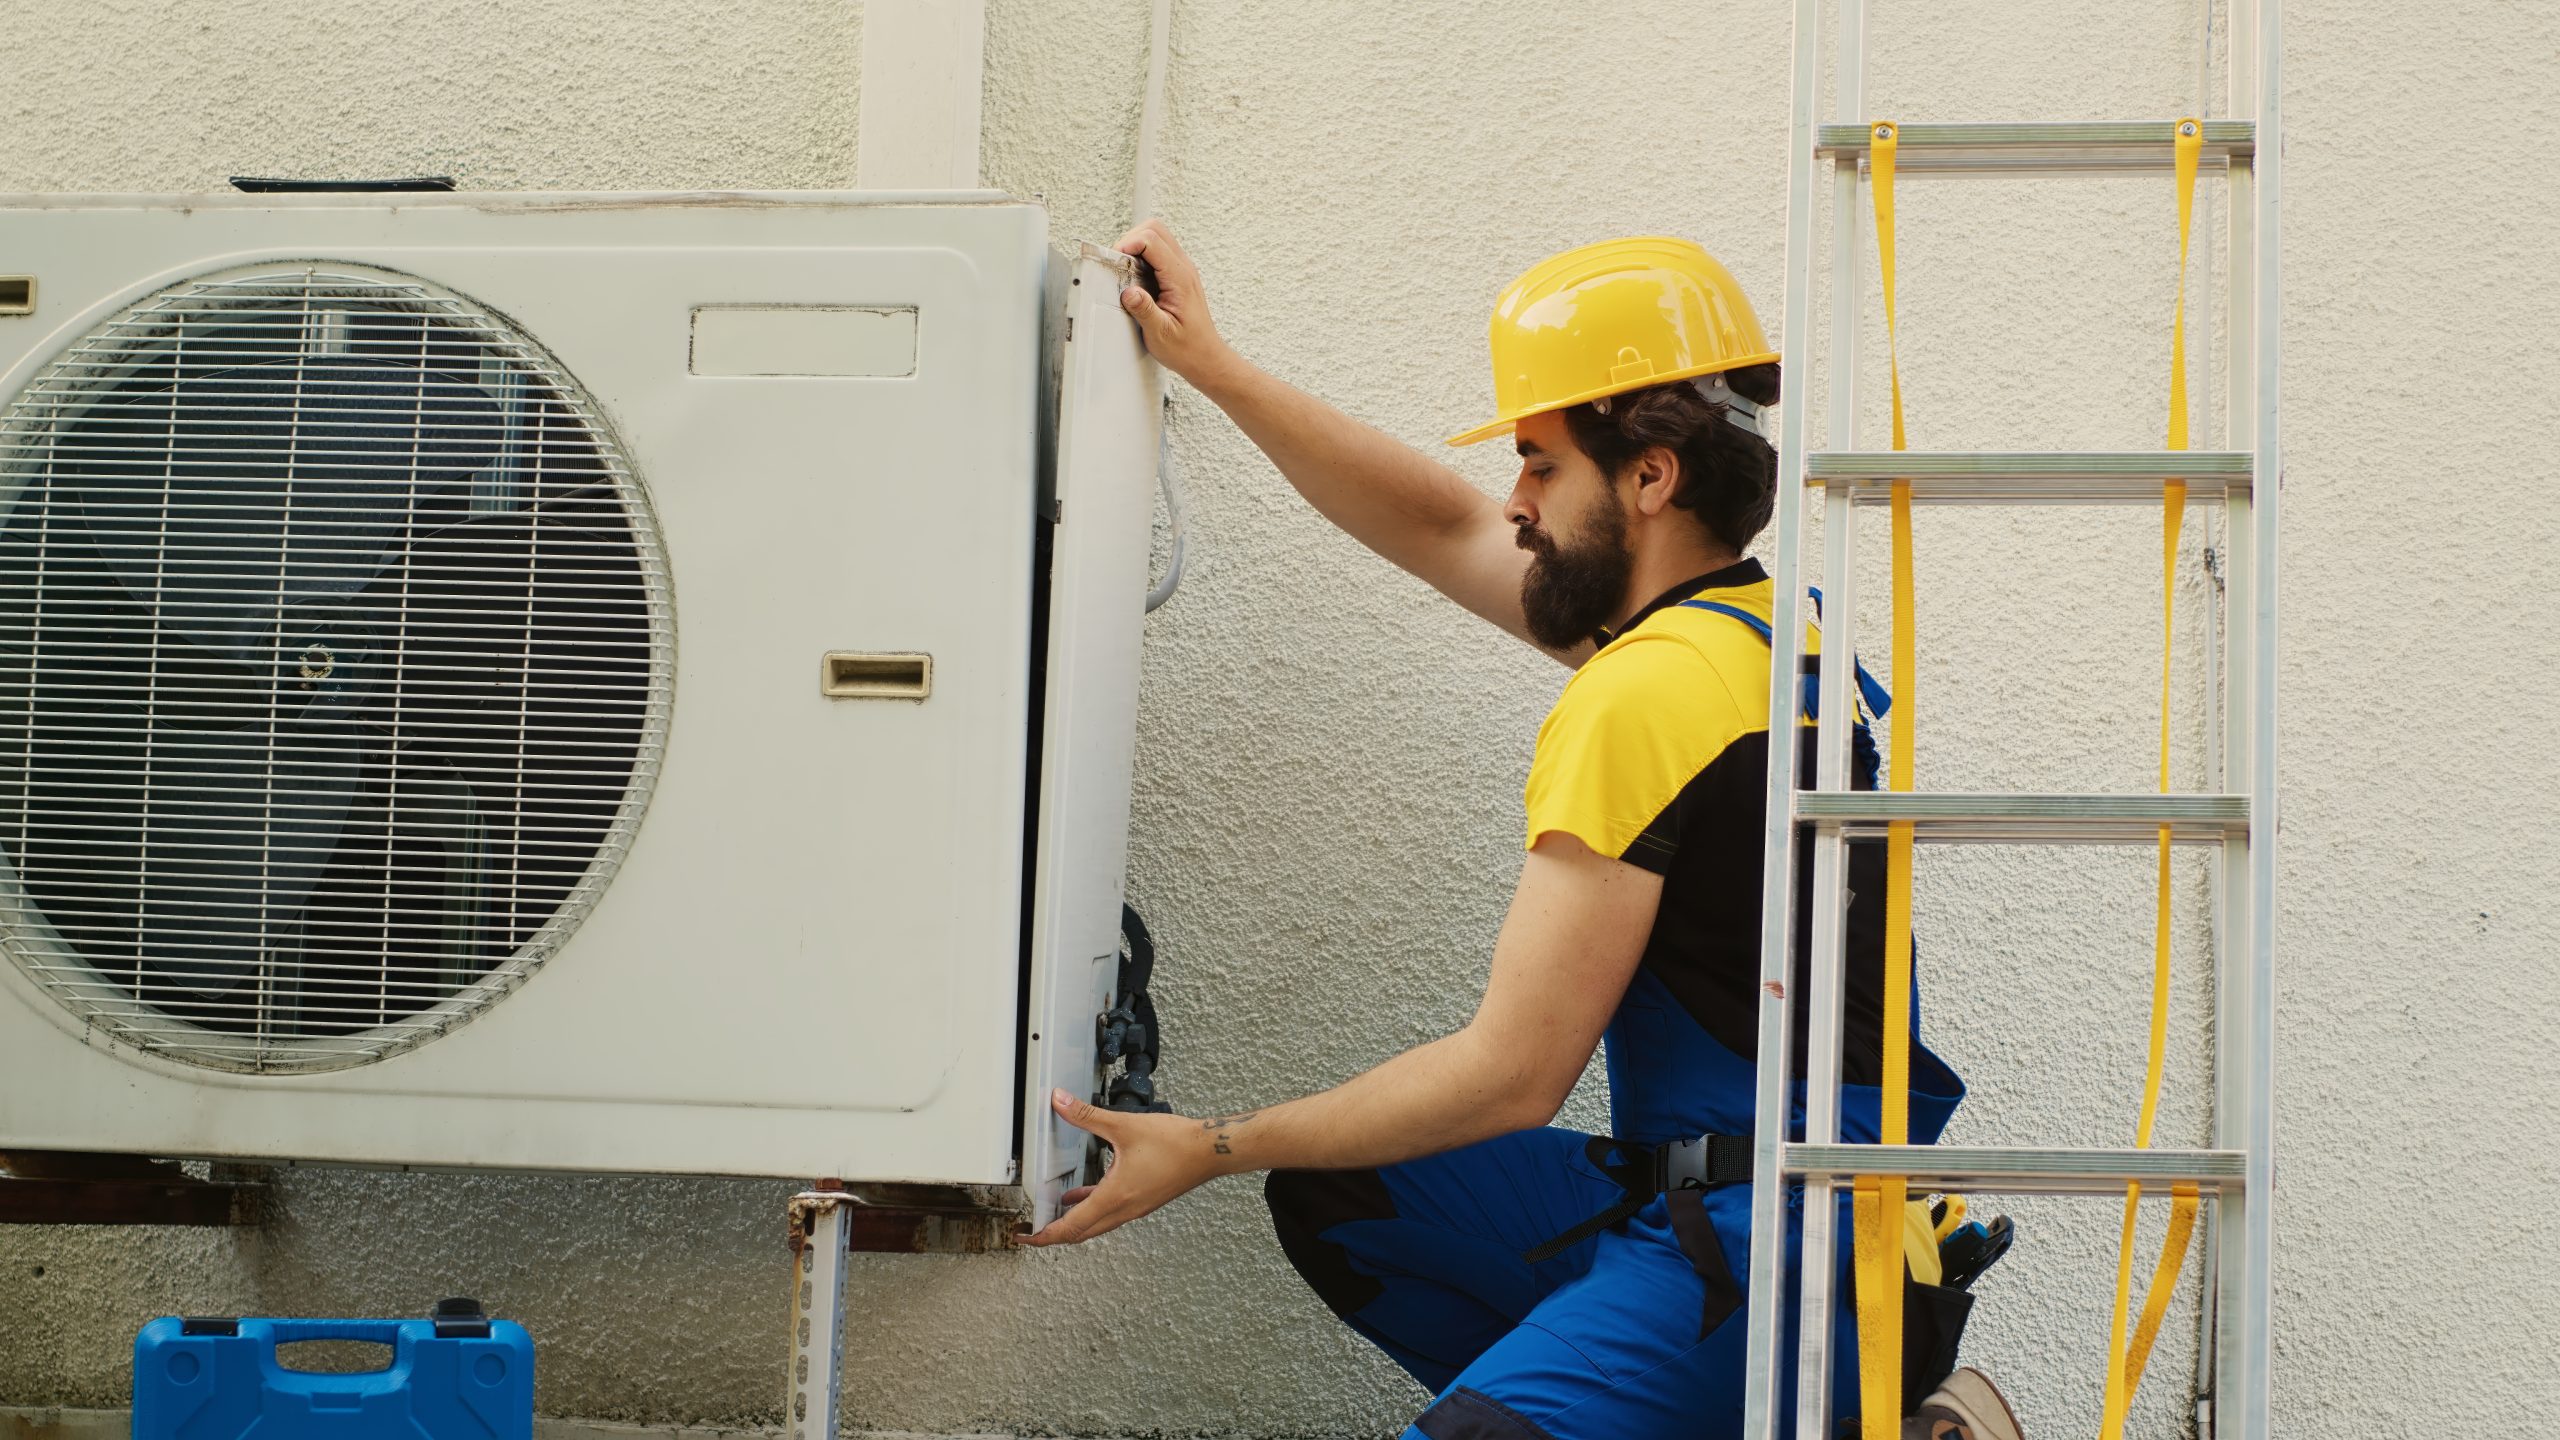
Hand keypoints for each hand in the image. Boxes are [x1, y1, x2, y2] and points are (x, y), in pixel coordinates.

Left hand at [1017, 1088, 1225, 1246]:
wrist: (1210, 1152)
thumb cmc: (1176, 1144)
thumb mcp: (1123, 1125)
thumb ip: (1086, 1115)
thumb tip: (1060, 1102)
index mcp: (1116, 1197)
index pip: (1071, 1227)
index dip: (1044, 1235)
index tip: (1026, 1238)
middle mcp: (1124, 1209)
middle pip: (1081, 1234)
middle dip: (1053, 1234)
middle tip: (1031, 1230)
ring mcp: (1135, 1208)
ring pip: (1096, 1225)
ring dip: (1073, 1223)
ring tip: (1051, 1214)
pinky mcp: (1143, 1201)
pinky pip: (1110, 1213)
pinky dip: (1091, 1209)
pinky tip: (1084, 1194)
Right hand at [1113, 219, 1236, 387]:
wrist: (1206, 357)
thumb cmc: (1188, 349)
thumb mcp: (1161, 334)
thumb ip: (1144, 310)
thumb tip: (1129, 292)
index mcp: (1179, 278)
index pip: (1152, 240)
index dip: (1128, 244)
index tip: (1115, 260)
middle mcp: (1183, 269)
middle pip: (1155, 229)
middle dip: (1130, 238)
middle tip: (1117, 260)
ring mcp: (1182, 270)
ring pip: (1157, 237)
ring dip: (1136, 246)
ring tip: (1124, 268)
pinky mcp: (1177, 276)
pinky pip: (1159, 252)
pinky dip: (1142, 256)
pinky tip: (1134, 276)